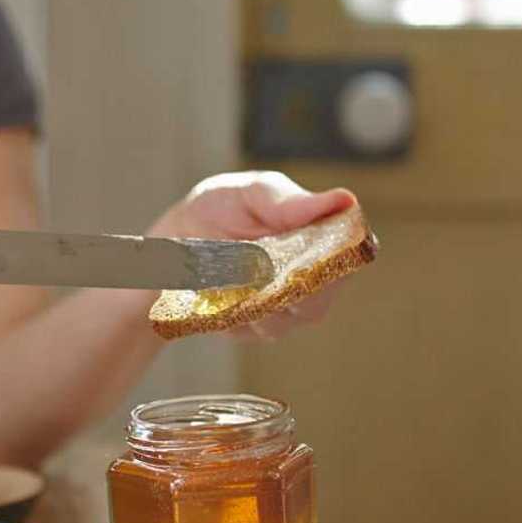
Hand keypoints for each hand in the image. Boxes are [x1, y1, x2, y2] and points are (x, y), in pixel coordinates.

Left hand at [148, 171, 356, 339]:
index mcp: (320, 242)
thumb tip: (344, 200)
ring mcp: (279, 310)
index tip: (311, 257)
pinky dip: (232, 312)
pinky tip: (217, 293)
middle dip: (289, 291)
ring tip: (229, 276)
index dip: (335, 263)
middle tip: (259, 269)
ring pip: (280, 322)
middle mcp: (307, 282)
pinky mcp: (249, 328)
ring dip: (254, 303)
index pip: (347, 260)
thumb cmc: (222, 207)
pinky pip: (247, 329)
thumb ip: (290, 201)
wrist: (174, 237)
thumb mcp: (251, 193)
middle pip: (316, 303)